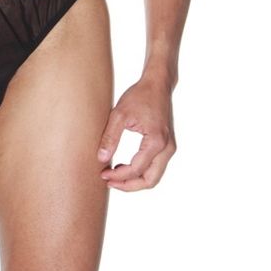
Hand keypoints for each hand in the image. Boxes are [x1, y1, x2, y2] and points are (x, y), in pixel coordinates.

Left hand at [96, 77, 175, 191]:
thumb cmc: (139, 96)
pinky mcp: (167, 146)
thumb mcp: (119, 114)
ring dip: (135, 180)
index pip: (136, 169)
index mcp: (156, 141)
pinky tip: (124, 165)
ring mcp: (170, 148)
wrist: (158, 84)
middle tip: (109, 182)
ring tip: (114, 174)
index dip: (118, 175)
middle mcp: (167, 148)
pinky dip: (141, 172)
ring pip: (154, 177)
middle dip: (128, 185)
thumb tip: (101, 159)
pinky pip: (156, 167)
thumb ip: (110, 137)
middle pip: (150, 181)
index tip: (102, 173)